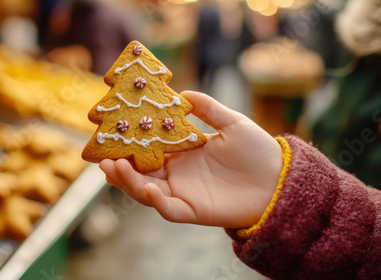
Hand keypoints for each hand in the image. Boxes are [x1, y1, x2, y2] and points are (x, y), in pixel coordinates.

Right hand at [100, 91, 282, 228]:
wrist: (278, 179)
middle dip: (119, 166)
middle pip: (140, 172)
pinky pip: (168, 209)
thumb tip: (184, 93)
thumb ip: (208, 109)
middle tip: (102, 156)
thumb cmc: (257, 151)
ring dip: (128, 182)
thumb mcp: (232, 123)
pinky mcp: (193, 211)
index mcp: (182, 154)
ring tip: (112, 169)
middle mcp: (178, 174)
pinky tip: (147, 188)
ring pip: (146, 191)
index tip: (112, 131)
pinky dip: (155, 201)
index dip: (130, 143)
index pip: (148, 149)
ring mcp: (183, 193)